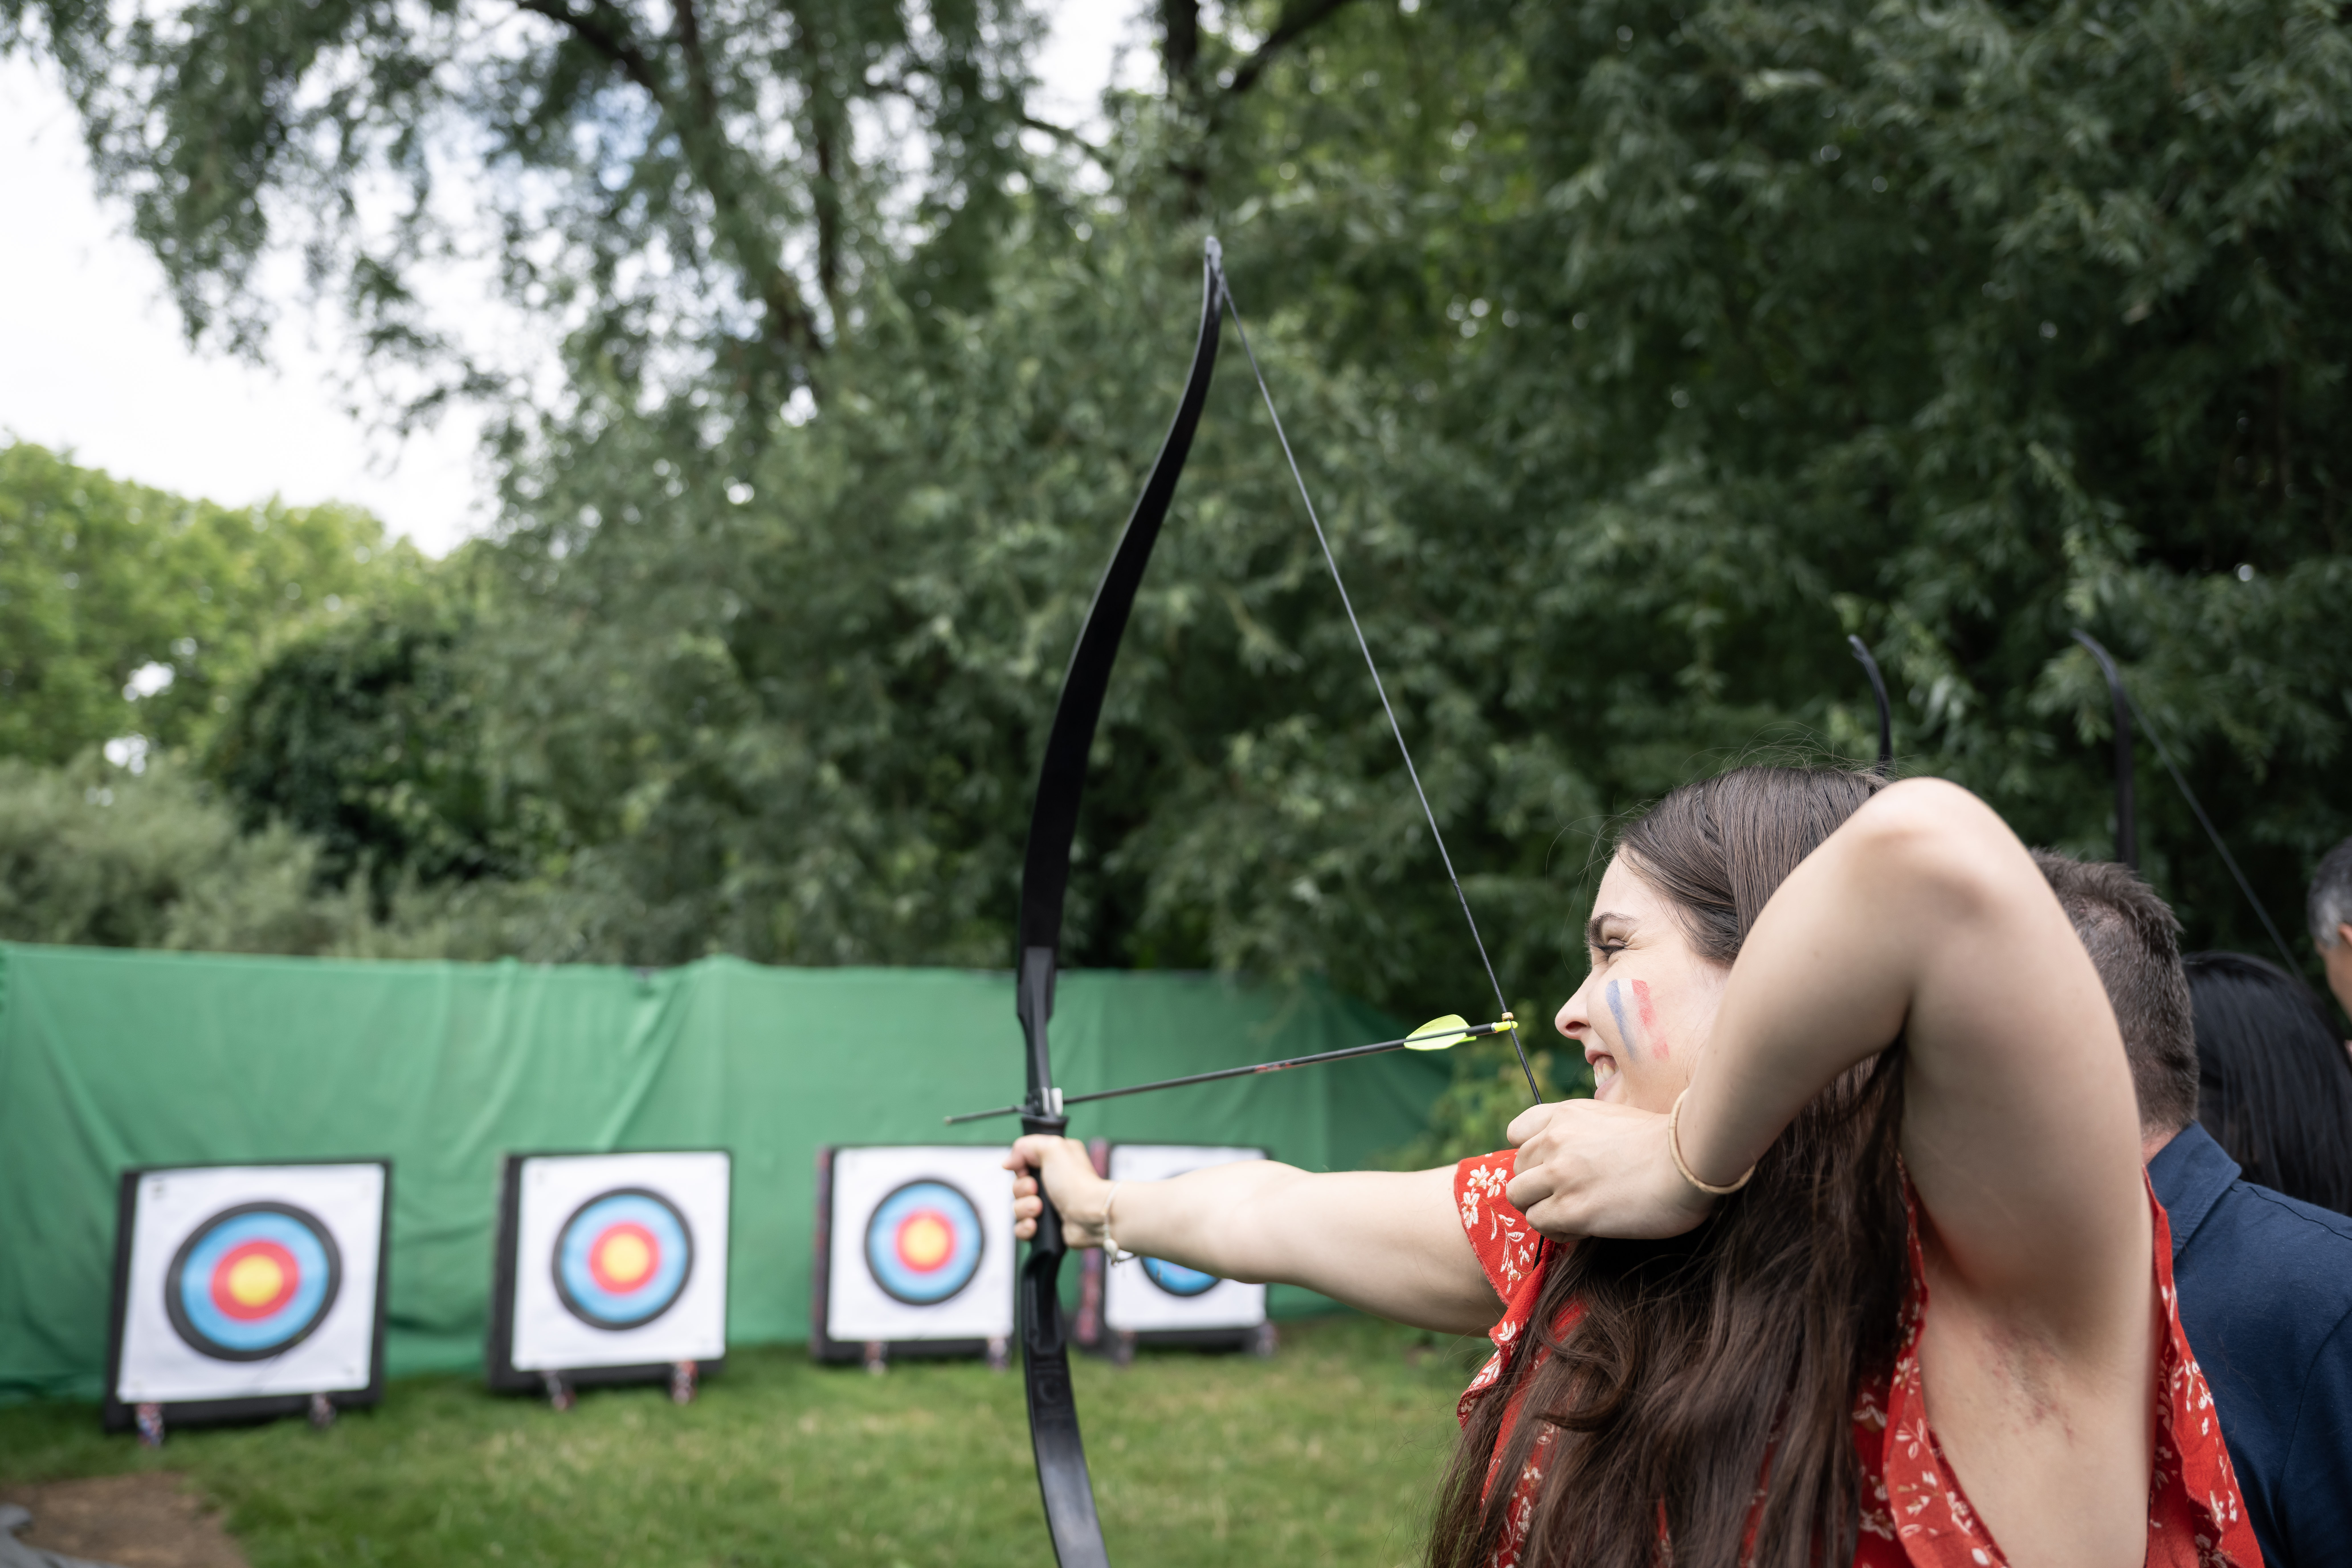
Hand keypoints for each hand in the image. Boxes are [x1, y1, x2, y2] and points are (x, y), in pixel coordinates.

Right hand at [1006, 1134, 1112, 1247]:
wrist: (1090, 1216)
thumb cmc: (1076, 1182)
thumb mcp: (1052, 1148)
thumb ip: (1025, 1146)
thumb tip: (1009, 1162)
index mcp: (1054, 1161)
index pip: (1023, 1162)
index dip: (1020, 1167)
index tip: (1025, 1170)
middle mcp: (1052, 1182)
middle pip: (1017, 1186)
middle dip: (1022, 1190)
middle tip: (1036, 1191)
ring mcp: (1049, 1205)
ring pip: (1017, 1207)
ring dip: (1024, 1209)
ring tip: (1039, 1210)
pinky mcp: (1046, 1226)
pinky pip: (1022, 1227)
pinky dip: (1025, 1227)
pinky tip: (1035, 1225)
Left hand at [1502, 1098, 1717, 1239]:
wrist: (1690, 1159)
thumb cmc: (1665, 1144)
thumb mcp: (1614, 1119)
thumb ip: (1585, 1132)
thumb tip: (1576, 1158)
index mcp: (1567, 1115)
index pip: (1517, 1132)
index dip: (1529, 1154)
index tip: (1549, 1168)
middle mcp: (1555, 1140)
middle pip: (1517, 1168)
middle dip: (1537, 1186)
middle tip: (1568, 1198)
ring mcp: (1560, 1174)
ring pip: (1518, 1197)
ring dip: (1541, 1209)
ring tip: (1573, 1215)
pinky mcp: (1572, 1209)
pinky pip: (1540, 1223)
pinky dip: (1556, 1230)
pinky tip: (1584, 1228)